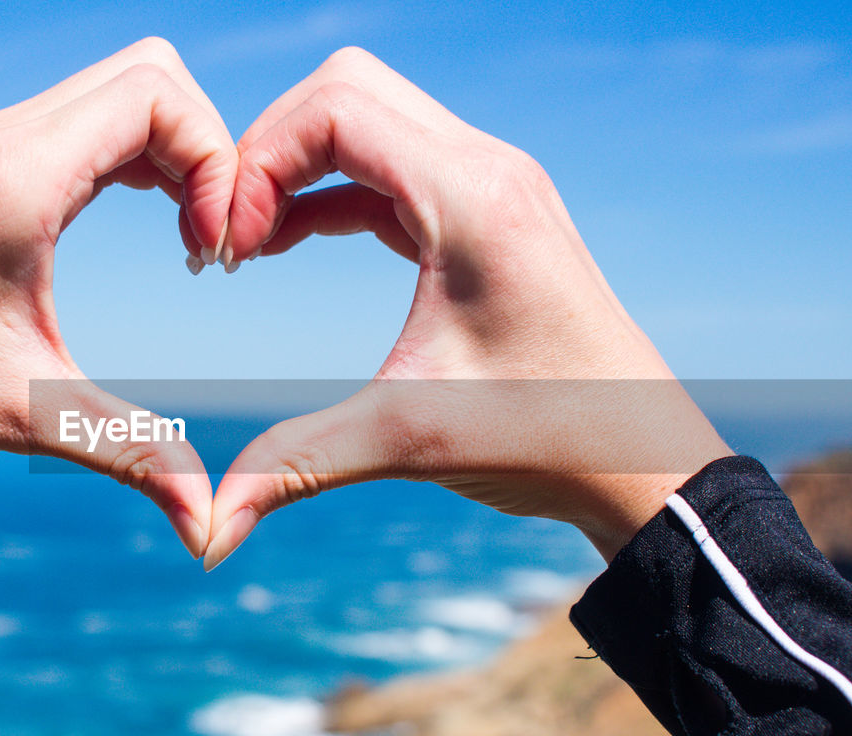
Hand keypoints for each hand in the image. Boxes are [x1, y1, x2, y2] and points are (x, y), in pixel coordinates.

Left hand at [0, 38, 236, 557]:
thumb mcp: (32, 417)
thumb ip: (132, 453)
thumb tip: (208, 525)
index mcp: (16, 180)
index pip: (155, 97)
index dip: (214, 162)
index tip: (210, 253)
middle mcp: (4, 139)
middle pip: (151, 74)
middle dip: (206, 147)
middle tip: (209, 240)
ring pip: (124, 87)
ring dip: (175, 150)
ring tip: (187, 238)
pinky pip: (91, 116)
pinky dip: (140, 152)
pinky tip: (151, 220)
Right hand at [205, 48, 731, 567]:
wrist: (643, 460)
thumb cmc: (549, 439)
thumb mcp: (410, 440)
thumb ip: (296, 465)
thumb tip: (208, 528)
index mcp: (474, 197)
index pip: (334, 110)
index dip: (256, 165)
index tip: (227, 251)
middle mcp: (487, 168)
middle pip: (345, 90)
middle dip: (268, 150)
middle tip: (230, 236)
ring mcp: (491, 185)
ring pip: (366, 120)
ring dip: (296, 168)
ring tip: (248, 246)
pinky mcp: (486, 216)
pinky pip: (387, 169)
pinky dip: (328, 193)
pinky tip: (287, 244)